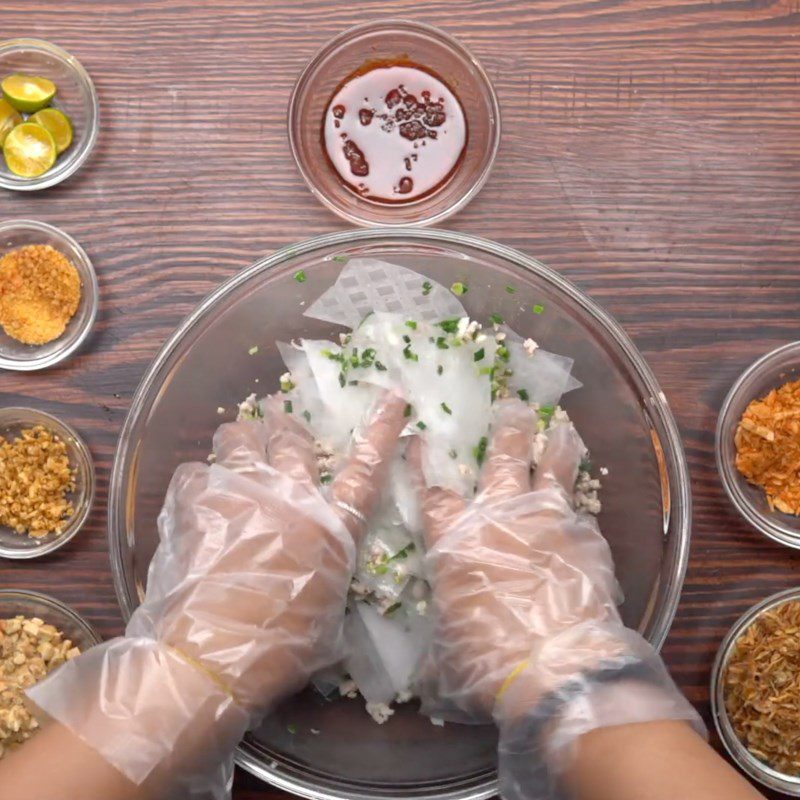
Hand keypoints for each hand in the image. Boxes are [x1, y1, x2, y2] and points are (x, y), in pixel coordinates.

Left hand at [135, 390, 407, 710]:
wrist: (213, 657)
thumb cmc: (281, 648)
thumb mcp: (327, 619)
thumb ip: (328, 582)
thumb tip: (322, 577)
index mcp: (331, 527)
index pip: (367, 468)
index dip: (381, 429)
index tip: (392, 396)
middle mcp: (291, 498)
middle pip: (291, 437)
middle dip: (284, 421)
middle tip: (276, 415)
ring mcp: (241, 494)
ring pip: (239, 437)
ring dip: (240, 439)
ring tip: (235, 447)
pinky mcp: (197, 503)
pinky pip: (195, 471)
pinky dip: (198, 481)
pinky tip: (195, 498)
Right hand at [411, 399, 701, 799]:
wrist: (557, 667)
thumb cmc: (489, 661)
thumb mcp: (448, 657)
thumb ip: (439, 648)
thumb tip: (426, 677)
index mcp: (456, 540)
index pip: (433, 491)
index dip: (423, 462)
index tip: (421, 437)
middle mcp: (499, 517)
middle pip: (502, 459)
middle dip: (506, 428)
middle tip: (513, 404)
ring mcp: (547, 520)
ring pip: (550, 468)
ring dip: (553, 443)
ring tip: (559, 423)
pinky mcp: (584, 536)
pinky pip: (580, 510)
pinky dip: (578, 502)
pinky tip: (583, 502)